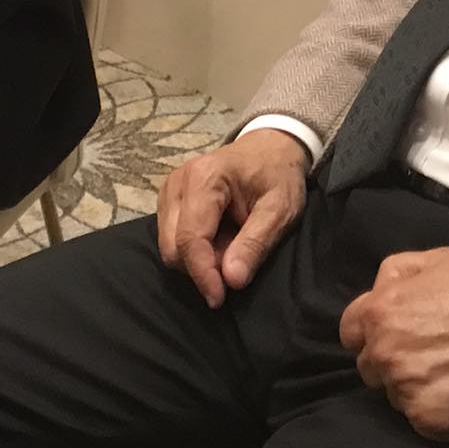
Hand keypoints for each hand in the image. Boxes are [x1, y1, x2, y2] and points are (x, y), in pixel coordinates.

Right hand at [156, 128, 308, 307]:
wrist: (270, 148)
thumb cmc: (278, 175)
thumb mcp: (280, 210)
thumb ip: (255, 244)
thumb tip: (231, 280)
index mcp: (204, 178)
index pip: (191, 238)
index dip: (203, 274)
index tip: (219, 299)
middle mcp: (178, 182)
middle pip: (172, 246)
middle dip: (201, 268)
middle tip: (237, 265)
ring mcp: (169, 189)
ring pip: (168, 246)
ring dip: (198, 259)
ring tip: (231, 248)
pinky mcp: (169, 199)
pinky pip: (170, 237)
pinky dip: (194, 249)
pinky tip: (220, 240)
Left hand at [339, 248, 448, 442]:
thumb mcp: (443, 261)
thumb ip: (399, 271)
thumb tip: (378, 289)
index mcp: (382, 312)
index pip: (350, 330)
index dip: (370, 329)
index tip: (393, 331)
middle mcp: (384, 353)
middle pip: (369, 363)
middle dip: (390, 356)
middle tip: (427, 350)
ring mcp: (403, 390)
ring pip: (392, 390)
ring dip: (410, 382)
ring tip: (448, 371)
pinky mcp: (425, 420)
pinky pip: (416, 414)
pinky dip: (432, 405)